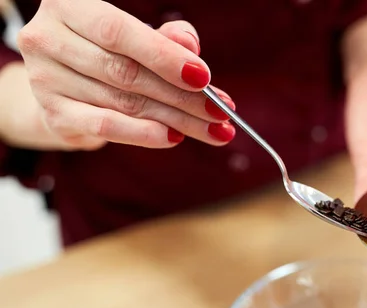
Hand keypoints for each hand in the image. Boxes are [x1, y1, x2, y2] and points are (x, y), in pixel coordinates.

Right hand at [6, 0, 234, 150]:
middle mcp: (48, 39)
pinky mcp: (54, 114)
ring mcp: (45, 79)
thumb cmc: (109, 51)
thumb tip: (190, 45)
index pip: (119, 33)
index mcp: (69, 7)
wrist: (66, 83)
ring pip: (124, 103)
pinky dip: (145, 134)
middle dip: (183, 97)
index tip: (205, 79)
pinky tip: (174, 137)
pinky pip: (106, 127)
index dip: (165, 57)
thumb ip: (165, 38)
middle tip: (221, 112)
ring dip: (176, 120)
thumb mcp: (137, 36)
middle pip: (127, 74)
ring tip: (212, 130)